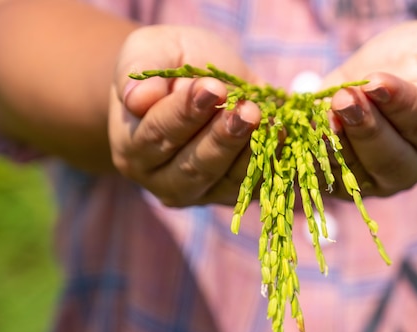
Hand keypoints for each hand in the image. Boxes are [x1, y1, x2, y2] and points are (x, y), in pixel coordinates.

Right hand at [109, 25, 261, 206]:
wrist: (203, 85)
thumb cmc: (170, 65)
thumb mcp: (151, 51)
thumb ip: (141, 71)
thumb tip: (137, 99)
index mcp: (133, 147)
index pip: (157, 134)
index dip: (185, 112)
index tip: (211, 87)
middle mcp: (163, 180)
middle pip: (193, 166)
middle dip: (223, 137)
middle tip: (247, 110)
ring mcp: (201, 193)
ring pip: (227, 180)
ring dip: (250, 151)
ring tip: (266, 119)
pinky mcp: (235, 195)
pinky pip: (254, 186)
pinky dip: (272, 162)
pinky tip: (284, 136)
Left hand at [322, 20, 416, 196]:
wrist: (400, 82)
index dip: (400, 104)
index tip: (377, 83)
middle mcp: (412, 165)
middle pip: (389, 157)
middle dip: (364, 128)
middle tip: (344, 98)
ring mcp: (376, 179)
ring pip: (354, 171)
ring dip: (335, 144)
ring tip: (322, 113)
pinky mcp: (343, 181)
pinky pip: (324, 176)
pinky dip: (308, 158)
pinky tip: (296, 135)